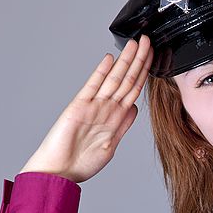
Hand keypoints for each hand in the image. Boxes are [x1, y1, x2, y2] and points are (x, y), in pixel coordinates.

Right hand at [19, 35, 153, 183]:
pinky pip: (92, 87)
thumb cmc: (80, 162)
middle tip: (148, 41)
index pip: (134, 89)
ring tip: (136, 44)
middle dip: (139, 60)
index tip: (153, 58)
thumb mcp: (111, 144)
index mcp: (115, 118)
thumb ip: (123, 125)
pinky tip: (109, 59)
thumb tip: (135, 108)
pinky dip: (101, 73)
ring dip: (126, 61)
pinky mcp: (78, 107)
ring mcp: (93, 106)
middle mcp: (105, 108)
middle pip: (127, 79)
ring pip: (114, 79)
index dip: (144, 73)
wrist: (59, 171)